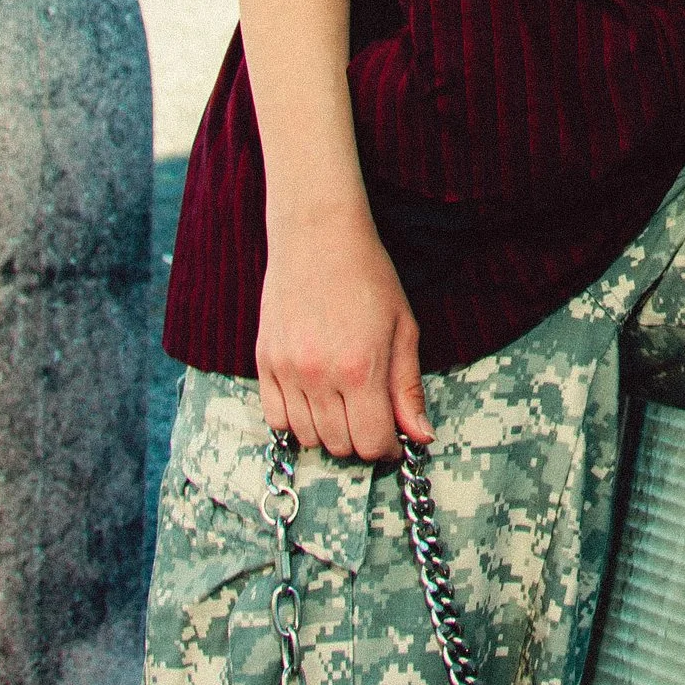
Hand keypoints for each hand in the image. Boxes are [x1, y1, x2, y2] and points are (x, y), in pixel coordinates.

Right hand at [256, 193, 430, 459]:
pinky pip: (275, 418)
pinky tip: (314, 400)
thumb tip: (420, 436)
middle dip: (362, 439)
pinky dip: (296, 420)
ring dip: (330, 432)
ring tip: (344, 404)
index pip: (373, 442)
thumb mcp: (403, 328)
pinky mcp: (264, 362)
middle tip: (372, 416)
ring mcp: (287, 370)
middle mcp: (319, 375)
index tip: (395, 437)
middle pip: (340, 445)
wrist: (318, 236)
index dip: (389, 448)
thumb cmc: (368, 276)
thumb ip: (408, 387)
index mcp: (361, 368)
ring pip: (307, 436)